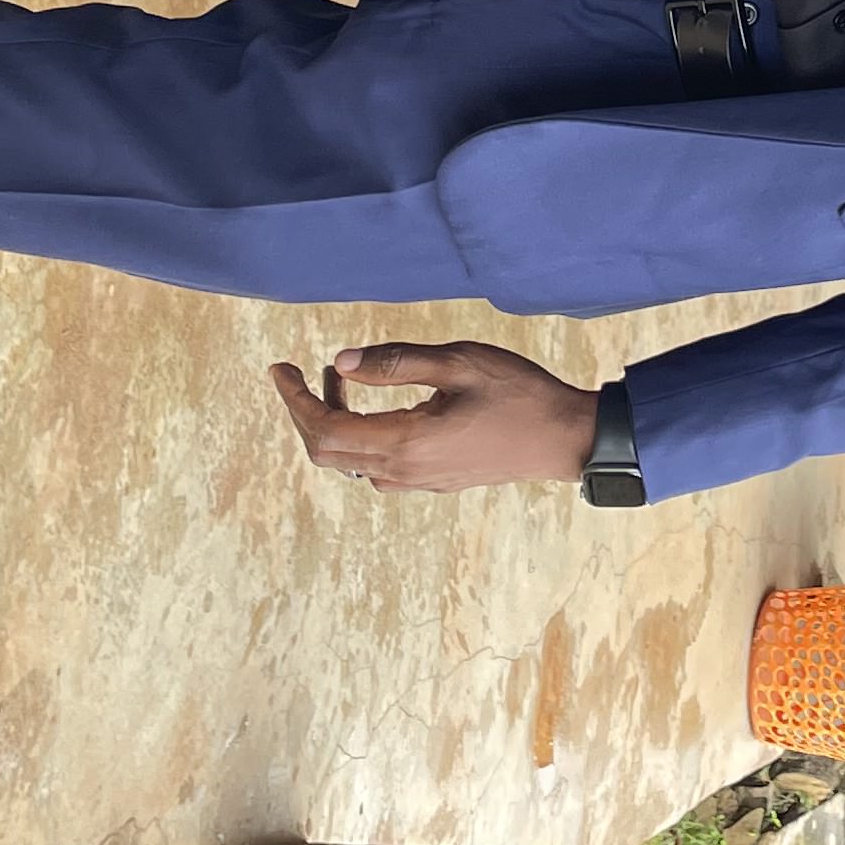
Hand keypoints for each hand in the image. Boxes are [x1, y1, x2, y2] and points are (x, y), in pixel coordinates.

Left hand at [270, 343, 601, 493]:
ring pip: (350, 462)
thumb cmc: (518, 394)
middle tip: (298, 373)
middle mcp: (404, 471)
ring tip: (339, 379)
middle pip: (327, 453)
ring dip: (333, 423)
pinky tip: (375, 407)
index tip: (280, 368)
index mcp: (406, 442)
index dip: (294, 400)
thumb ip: (397, 362)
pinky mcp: (433, 480)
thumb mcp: (459, 362)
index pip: (325, 431)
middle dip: (304, 412)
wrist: (565, 439)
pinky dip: (359, 436)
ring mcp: (418, 481)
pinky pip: (376, 465)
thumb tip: (341, 362)